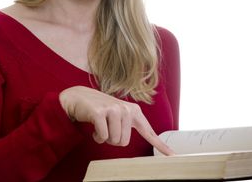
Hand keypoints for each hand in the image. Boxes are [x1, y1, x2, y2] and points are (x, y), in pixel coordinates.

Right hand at [59, 86, 173, 155]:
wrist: (79, 97)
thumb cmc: (100, 110)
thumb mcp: (118, 116)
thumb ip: (127, 125)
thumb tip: (128, 141)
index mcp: (134, 111)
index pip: (149, 132)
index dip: (161, 146)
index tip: (172, 155)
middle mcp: (126, 109)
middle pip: (124, 142)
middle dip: (112, 140)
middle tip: (106, 128)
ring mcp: (113, 109)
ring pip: (113, 140)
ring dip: (104, 137)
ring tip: (100, 124)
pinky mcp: (100, 112)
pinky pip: (103, 136)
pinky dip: (97, 135)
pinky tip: (94, 124)